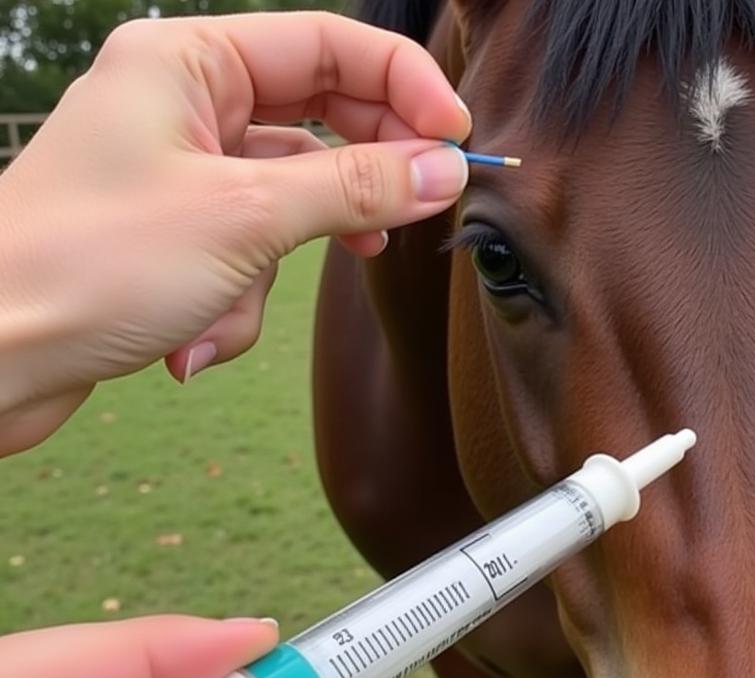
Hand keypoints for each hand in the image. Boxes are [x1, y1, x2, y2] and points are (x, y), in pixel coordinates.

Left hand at [0, 12, 471, 454]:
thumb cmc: (86, 264)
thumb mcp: (246, 217)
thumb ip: (355, 187)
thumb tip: (439, 170)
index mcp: (188, 64)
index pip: (327, 47)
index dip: (403, 88)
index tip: (454, 142)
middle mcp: (184, 109)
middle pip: (317, 126)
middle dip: (350, 188)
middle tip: (402, 218)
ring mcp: (180, 177)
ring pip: (285, 209)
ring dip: (272, 273)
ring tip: (233, 301)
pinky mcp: (177, 241)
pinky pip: (248, 261)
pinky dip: (235, 306)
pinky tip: (193, 340)